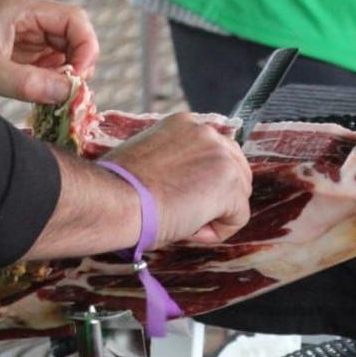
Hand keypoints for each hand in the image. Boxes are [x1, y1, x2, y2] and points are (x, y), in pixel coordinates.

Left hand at [0, 0, 97, 104]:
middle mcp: (28, 16)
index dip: (86, 46)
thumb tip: (69, 92)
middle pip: (74, 35)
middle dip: (79, 63)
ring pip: (66, 52)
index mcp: (21, 8)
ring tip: (57, 96)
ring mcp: (26, 34)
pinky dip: (56, 81)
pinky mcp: (22, 53)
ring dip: (68, 75)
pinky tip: (46, 95)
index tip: (81, 77)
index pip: (73, 18)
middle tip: (71, 92)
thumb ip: (29, 83)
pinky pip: (52, 65)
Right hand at [104, 114, 252, 246]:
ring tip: (180, 220)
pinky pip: (238, 218)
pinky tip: (189, 229)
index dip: (200, 183)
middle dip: (215, 198)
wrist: (117, 199)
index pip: (212, 155)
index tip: (176, 197)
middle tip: (183, 213)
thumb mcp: (147, 161)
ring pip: (237, 196)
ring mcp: (222, 156)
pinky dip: (216, 232)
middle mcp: (207, 132)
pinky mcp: (231, 183)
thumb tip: (184, 185)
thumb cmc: (118, 189)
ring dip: (212, 215)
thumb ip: (173, 164)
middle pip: (234, 172)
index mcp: (185, 124)